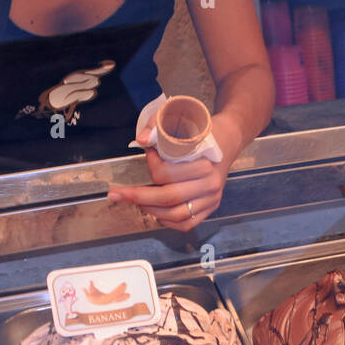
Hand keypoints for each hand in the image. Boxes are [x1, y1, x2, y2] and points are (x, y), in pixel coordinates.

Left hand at [107, 111, 240, 231]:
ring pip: (176, 215)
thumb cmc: (203, 131)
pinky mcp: (210, 208)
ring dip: (151, 210)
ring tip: (135, 201)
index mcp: (205, 164)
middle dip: (138, 197)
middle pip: (169, 198)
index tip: (148, 152)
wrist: (228, 141)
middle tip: (116, 194)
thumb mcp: (182, 120)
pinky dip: (167, 221)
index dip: (151, 165)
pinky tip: (154, 211)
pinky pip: (187, 224)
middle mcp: (210, 185)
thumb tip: (142, 140)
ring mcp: (211, 199)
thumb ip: (158, 126)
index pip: (168, 174)